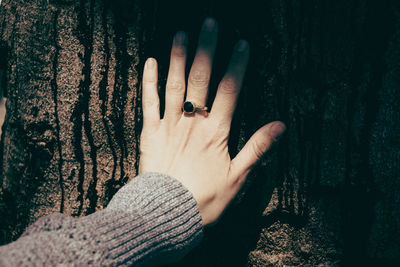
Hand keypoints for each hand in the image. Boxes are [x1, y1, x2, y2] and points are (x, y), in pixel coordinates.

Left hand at [139, 18, 284, 225]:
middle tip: (209, 23)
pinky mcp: (150, 133)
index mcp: (215, 131)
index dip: (237, 65)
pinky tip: (150, 62)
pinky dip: (149, 82)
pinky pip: (149, 103)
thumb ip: (257, 148)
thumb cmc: (205, 198)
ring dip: (178, 58)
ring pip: (174, 85)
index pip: (230, 90)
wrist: (168, 213)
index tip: (242, 43)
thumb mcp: (238, 177)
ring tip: (181, 34)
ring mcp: (169, 125)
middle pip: (201, 79)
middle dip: (207, 49)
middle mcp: (193, 122)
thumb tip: (279, 125)